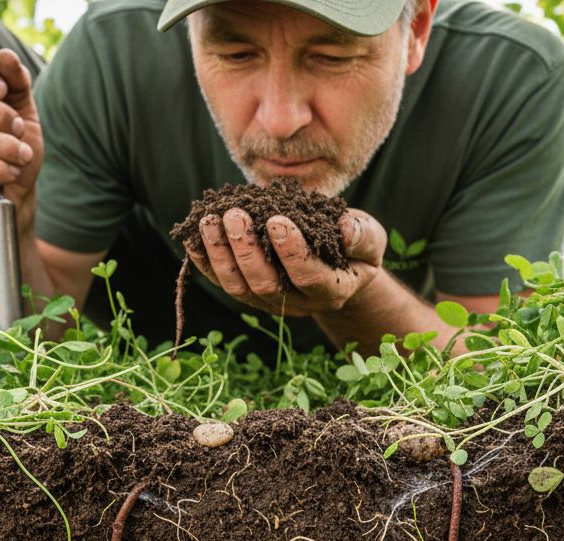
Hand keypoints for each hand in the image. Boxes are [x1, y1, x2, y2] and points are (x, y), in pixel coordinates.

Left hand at [184, 207, 386, 316]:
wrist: (335, 264)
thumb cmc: (354, 248)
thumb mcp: (371, 238)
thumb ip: (363, 235)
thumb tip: (347, 228)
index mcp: (332, 290)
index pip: (309, 277)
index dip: (291, 252)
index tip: (276, 220)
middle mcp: (298, 303)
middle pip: (266, 285)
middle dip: (246, 250)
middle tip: (234, 214)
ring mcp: (269, 301)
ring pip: (239, 288)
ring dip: (220, 255)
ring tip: (210, 220)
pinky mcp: (248, 293)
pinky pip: (222, 282)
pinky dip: (205, 261)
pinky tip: (193, 235)